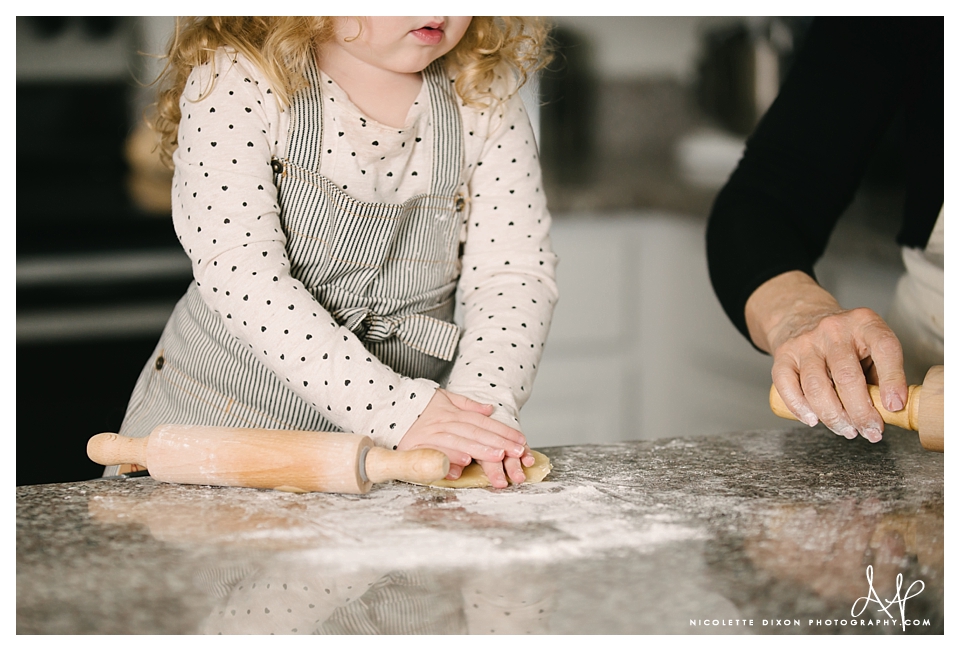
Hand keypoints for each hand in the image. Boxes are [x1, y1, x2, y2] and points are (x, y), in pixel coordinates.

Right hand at [397, 389, 529, 487]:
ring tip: (497, 456)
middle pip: (476, 432)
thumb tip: (489, 409)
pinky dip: (448, 458)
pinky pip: (434, 452)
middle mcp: (444, 422)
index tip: (520, 441)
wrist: (384, 405)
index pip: (483, 422)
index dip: (503, 431)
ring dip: (478, 450)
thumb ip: (467, 405)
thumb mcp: (443, 398)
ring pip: (459, 441)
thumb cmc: (416, 406)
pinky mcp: (415, 445)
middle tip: (516, 451)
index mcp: (452, 412)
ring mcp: (430, 433)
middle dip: (498, 442)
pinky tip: (462, 465)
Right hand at [746, 271, 907, 441]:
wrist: (801, 317)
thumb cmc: (844, 341)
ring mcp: (805, 342)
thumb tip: (888, 412)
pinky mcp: (783, 355)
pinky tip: (813, 420)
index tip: (894, 407)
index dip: (893, 380)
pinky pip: (787, 386)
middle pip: (847, 376)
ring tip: (846, 430)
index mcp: (864, 323)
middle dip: (860, 412)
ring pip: (816, 386)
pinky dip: (799, 408)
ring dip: (833, 416)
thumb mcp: (869, 346)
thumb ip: (880, 374)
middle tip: (870, 431)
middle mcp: (833, 329)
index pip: (884, 348)